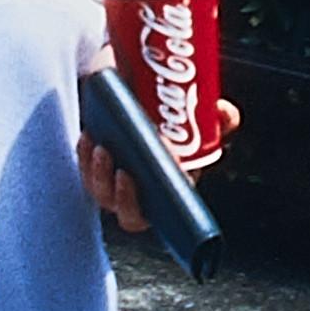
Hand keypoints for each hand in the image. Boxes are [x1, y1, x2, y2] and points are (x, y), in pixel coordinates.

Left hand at [75, 96, 240, 232]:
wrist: (139, 97)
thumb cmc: (172, 119)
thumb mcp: (199, 120)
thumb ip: (218, 118)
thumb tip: (226, 114)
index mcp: (171, 192)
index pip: (167, 211)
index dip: (168, 198)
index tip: (166, 170)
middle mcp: (141, 197)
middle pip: (129, 213)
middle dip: (125, 198)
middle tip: (125, 171)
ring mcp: (113, 186)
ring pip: (102, 193)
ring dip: (100, 175)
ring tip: (103, 149)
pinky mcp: (91, 168)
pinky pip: (84, 171)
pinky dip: (84, 156)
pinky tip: (89, 137)